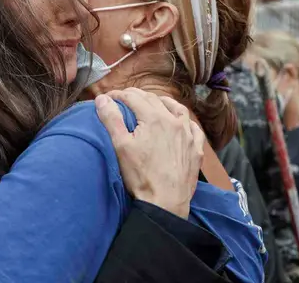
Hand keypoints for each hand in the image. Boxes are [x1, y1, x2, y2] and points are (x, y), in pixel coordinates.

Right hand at [95, 88, 204, 218]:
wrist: (166, 202)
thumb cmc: (141, 176)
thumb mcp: (120, 146)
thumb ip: (111, 119)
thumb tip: (102, 99)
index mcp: (153, 118)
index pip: (133, 98)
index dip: (118, 95)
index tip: (107, 97)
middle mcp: (173, 121)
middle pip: (153, 99)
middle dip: (136, 96)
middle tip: (124, 99)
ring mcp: (187, 135)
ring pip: (177, 108)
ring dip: (162, 102)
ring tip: (153, 102)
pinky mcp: (195, 149)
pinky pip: (194, 127)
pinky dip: (185, 120)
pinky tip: (181, 123)